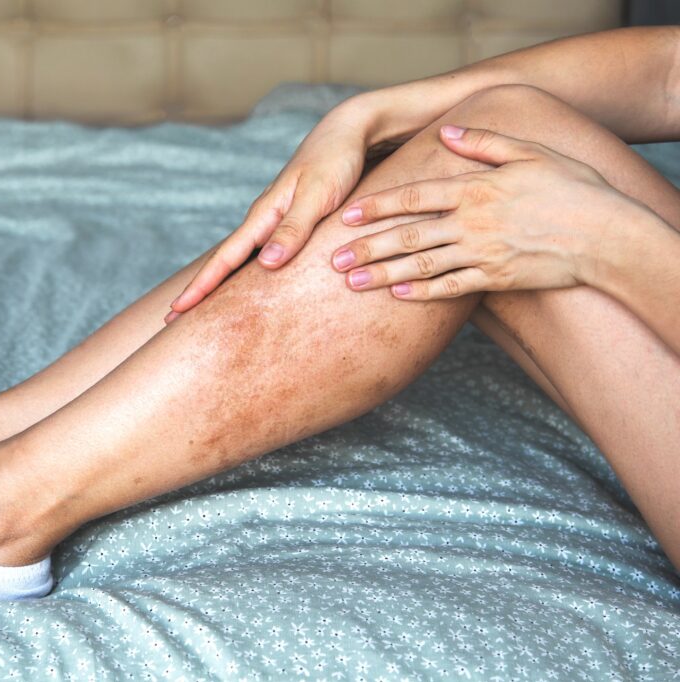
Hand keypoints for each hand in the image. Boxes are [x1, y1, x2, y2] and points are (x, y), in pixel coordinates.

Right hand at [165, 101, 375, 322]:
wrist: (349, 130)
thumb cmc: (337, 160)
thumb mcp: (318, 196)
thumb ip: (293, 229)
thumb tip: (265, 264)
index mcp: (264, 214)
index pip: (225, 259)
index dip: (201, 286)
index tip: (177, 310)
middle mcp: (263, 219)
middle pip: (223, 262)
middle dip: (198, 290)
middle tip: (171, 319)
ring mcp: (273, 219)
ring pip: (239, 258)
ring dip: (218, 283)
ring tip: (199, 308)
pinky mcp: (288, 220)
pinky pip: (258, 251)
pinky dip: (243, 272)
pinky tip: (243, 283)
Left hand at [332, 125, 635, 298]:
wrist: (606, 233)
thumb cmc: (571, 187)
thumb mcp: (530, 151)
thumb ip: (484, 140)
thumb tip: (446, 128)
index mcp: (474, 188)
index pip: (413, 196)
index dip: (375, 206)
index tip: (344, 215)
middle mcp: (471, 222)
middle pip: (407, 235)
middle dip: (365, 247)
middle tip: (331, 259)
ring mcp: (482, 253)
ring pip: (421, 265)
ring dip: (383, 274)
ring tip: (351, 283)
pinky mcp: (496, 279)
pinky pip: (452, 289)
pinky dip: (423, 294)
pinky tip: (397, 297)